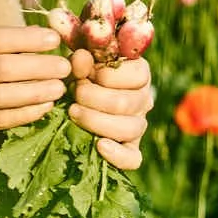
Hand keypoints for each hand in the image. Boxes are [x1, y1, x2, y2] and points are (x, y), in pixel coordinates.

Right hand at [0, 26, 66, 145]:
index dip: (26, 40)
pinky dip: (24, 114)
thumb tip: (40, 37)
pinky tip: (44, 107)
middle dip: (39, 68)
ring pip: (2, 97)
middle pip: (1, 70)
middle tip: (66, 67)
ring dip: (36, 93)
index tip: (53, 40)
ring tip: (60, 88)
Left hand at [68, 54, 152, 171]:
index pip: (138, 75)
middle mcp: (144, 100)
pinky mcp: (129, 149)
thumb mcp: (79, 62)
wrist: (75, 97)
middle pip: (128, 103)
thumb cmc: (80, 73)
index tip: (85, 72)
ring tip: (74, 112)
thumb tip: (82, 59)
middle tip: (74, 93)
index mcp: (140, 74)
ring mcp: (138, 126)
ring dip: (97, 121)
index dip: (108, 75)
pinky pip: (133, 159)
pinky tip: (99, 146)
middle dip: (94, 97)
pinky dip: (118, 154)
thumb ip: (81, 60)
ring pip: (130, 129)